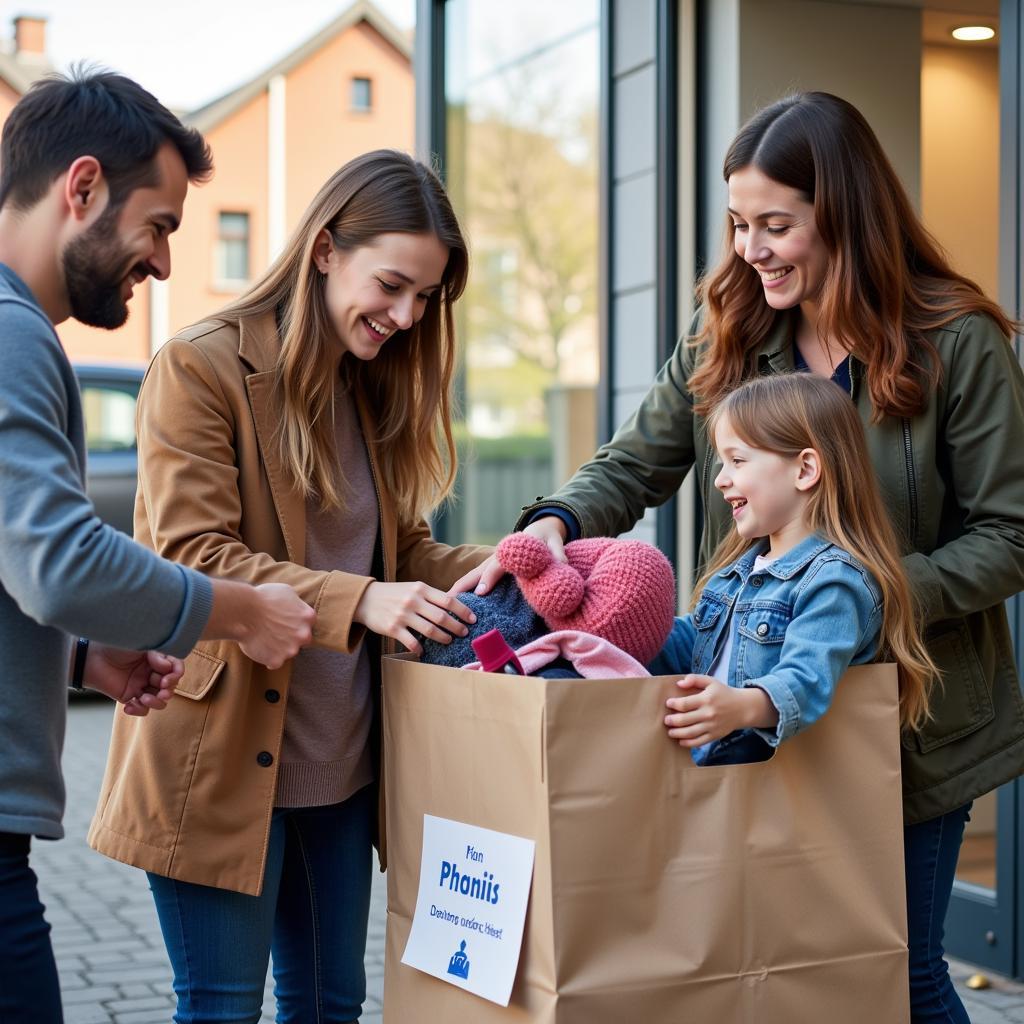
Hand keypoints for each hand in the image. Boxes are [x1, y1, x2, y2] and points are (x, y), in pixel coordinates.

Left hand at [84, 644, 183, 716]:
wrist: (90, 658)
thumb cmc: (114, 646)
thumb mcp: (140, 645)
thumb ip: (157, 655)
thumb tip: (168, 667)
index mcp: (156, 659)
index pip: (175, 668)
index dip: (176, 674)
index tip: (166, 678)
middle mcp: (151, 672)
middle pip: (170, 686)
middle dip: (168, 690)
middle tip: (161, 690)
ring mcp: (141, 685)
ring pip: (159, 700)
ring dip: (156, 702)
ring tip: (144, 698)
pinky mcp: (129, 696)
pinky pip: (142, 709)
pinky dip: (139, 710)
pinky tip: (129, 705)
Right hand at [241, 583, 314, 668]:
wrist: (244, 612)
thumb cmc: (263, 598)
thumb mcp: (287, 591)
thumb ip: (296, 603)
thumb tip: (296, 606)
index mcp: (308, 617)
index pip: (308, 623)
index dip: (297, 623)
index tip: (287, 622)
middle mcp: (304, 635)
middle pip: (302, 639)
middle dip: (292, 637)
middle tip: (277, 632)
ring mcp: (291, 649)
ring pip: (289, 652)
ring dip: (280, 648)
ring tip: (265, 639)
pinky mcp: (277, 660)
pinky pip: (274, 663)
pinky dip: (268, 658)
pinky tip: (260, 649)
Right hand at [354, 581, 476, 655]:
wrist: (365, 599)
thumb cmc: (394, 594)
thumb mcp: (413, 588)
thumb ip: (430, 596)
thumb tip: (454, 605)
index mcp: (421, 589)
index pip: (448, 600)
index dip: (463, 611)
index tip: (473, 619)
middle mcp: (413, 600)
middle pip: (442, 617)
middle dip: (457, 627)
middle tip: (464, 633)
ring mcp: (402, 615)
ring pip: (430, 630)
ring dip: (443, 638)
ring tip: (449, 640)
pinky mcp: (392, 628)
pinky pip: (412, 642)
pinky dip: (420, 649)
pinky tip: (424, 651)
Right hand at [447, 516, 568, 596]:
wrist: (541, 528)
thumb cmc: (546, 538)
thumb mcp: (554, 542)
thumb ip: (557, 553)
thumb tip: (562, 564)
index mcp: (510, 552)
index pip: (496, 566)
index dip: (488, 579)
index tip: (480, 593)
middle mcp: (497, 558)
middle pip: (476, 572)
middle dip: (462, 586)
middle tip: (448, 602)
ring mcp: (491, 563)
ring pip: (472, 577)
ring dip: (459, 590)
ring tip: (445, 607)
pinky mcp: (491, 569)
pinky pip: (476, 580)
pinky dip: (465, 590)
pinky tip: (457, 605)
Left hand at [664, 675, 777, 746]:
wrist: (743, 708)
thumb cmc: (724, 693)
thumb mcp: (710, 681)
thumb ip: (694, 679)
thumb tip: (679, 683)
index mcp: (706, 699)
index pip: (684, 704)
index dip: (673, 704)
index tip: (668, 704)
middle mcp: (708, 714)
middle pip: (684, 720)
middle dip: (672, 721)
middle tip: (666, 720)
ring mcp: (712, 726)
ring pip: (690, 733)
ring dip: (677, 733)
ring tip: (670, 732)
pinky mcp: (715, 735)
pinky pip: (699, 741)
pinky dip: (688, 743)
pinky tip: (681, 741)